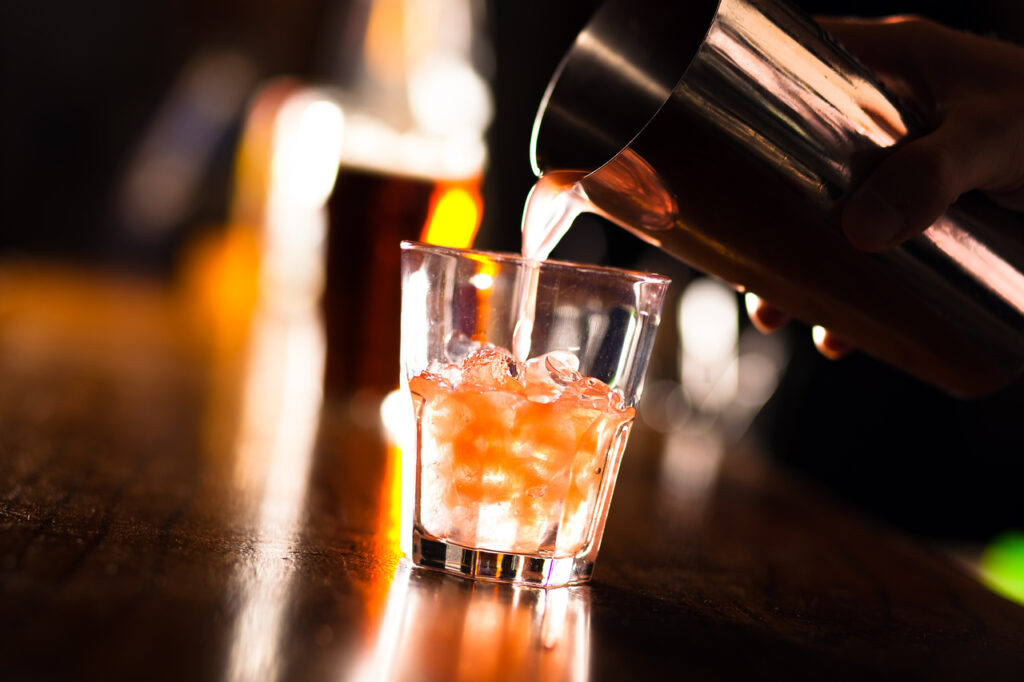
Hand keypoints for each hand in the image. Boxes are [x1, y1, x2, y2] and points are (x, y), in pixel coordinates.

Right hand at [749, 16, 1023, 355]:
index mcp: (885, 69)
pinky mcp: (926, 216)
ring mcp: (903, 171)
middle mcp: (882, 120)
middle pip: (794, 166)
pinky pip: (869, 254)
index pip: (789, 71)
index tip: (706, 151)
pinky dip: (852, 295)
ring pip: (825, 219)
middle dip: (764, 222)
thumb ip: (932, 173)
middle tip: (741, 268)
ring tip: (781, 317)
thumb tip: (860, 233)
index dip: (742, 105)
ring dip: (800, 270)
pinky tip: (845, 334)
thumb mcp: (993, 135)